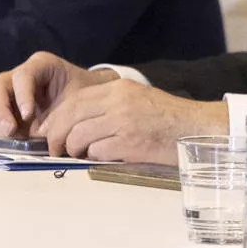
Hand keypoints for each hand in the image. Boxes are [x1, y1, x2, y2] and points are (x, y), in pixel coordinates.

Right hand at [0, 52, 119, 138]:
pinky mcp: (9, 113)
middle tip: (9, 130)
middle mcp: (21, 77)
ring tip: (11, 140)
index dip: (22, 95)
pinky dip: (2, 134)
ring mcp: (12, 95)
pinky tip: (13, 144)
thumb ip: (63, 113)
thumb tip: (42, 135)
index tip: (28, 115)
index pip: (23, 75)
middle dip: (0, 110)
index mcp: (41, 65)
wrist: (90, 104)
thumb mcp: (80, 99)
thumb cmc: (86, 96)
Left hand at [37, 77, 227, 162]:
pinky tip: (103, 158)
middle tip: (56, 150)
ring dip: (74, 150)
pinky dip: (94, 158)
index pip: (74, 101)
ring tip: (79, 156)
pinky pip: (96, 153)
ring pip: (78, 137)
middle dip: (56, 137)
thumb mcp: (136, 100)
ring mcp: (123, 122)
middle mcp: (118, 102)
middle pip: (69, 118)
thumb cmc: (168, 119)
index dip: (56, 119)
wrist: (197, 129)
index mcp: (118, 88)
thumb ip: (108, 106)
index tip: (49, 132)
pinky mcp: (129, 143)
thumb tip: (74, 123)